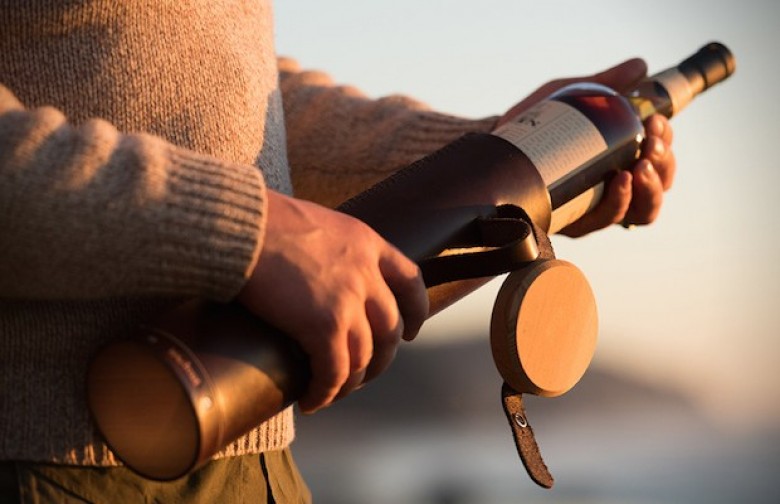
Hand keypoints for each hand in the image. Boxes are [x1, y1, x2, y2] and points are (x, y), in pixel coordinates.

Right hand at [237, 191, 427, 412]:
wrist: (240, 227)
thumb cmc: (261, 222)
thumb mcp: (315, 223)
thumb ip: (331, 248)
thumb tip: (318, 271)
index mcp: (367, 243)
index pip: (410, 281)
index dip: (415, 313)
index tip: (411, 332)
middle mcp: (366, 273)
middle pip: (390, 329)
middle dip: (381, 359)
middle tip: (363, 373)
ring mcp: (349, 301)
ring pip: (364, 357)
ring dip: (350, 382)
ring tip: (332, 392)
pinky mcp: (324, 326)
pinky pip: (334, 372)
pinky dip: (325, 392)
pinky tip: (312, 400)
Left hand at [498, 59, 676, 237]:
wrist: (493, 143)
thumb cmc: (534, 120)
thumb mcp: (571, 95)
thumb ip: (603, 83)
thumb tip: (640, 66)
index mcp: (620, 160)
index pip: (659, 161)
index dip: (666, 145)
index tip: (655, 123)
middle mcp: (612, 190)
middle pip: (657, 188)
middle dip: (662, 165)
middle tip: (650, 144)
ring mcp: (592, 208)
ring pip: (640, 211)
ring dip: (649, 189)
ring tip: (639, 166)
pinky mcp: (571, 221)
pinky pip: (602, 221)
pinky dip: (617, 203)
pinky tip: (620, 182)